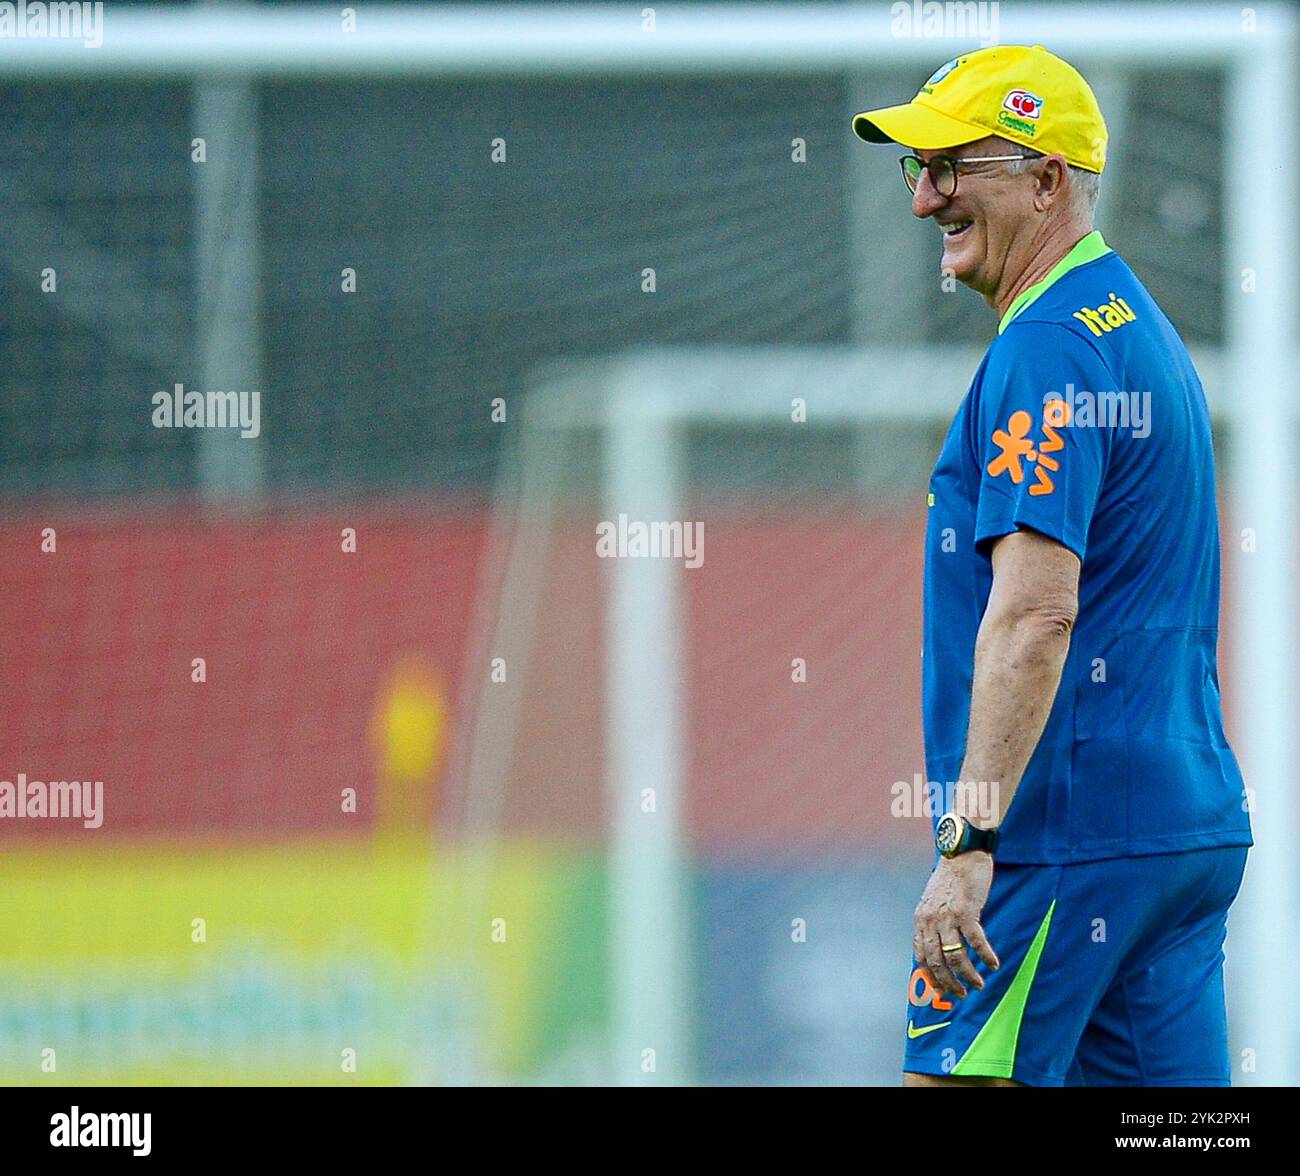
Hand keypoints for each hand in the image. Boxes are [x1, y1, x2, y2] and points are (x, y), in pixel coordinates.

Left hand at [913, 852, 999, 998]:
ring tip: (979, 984)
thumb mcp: (933, 901)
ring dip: (968, 975)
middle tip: (962, 994)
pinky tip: (993, 964)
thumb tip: (941, 946)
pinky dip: (985, 956)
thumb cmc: (951, 879)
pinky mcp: (966, 911)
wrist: (962, 854)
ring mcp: (947, 917)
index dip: (932, 977)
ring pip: (955, 957)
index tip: (942, 991)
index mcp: (921, 919)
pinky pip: (976, 942)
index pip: (921, 956)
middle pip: (936, 961)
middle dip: (949, 983)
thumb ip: (934, 922)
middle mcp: (930, 920)